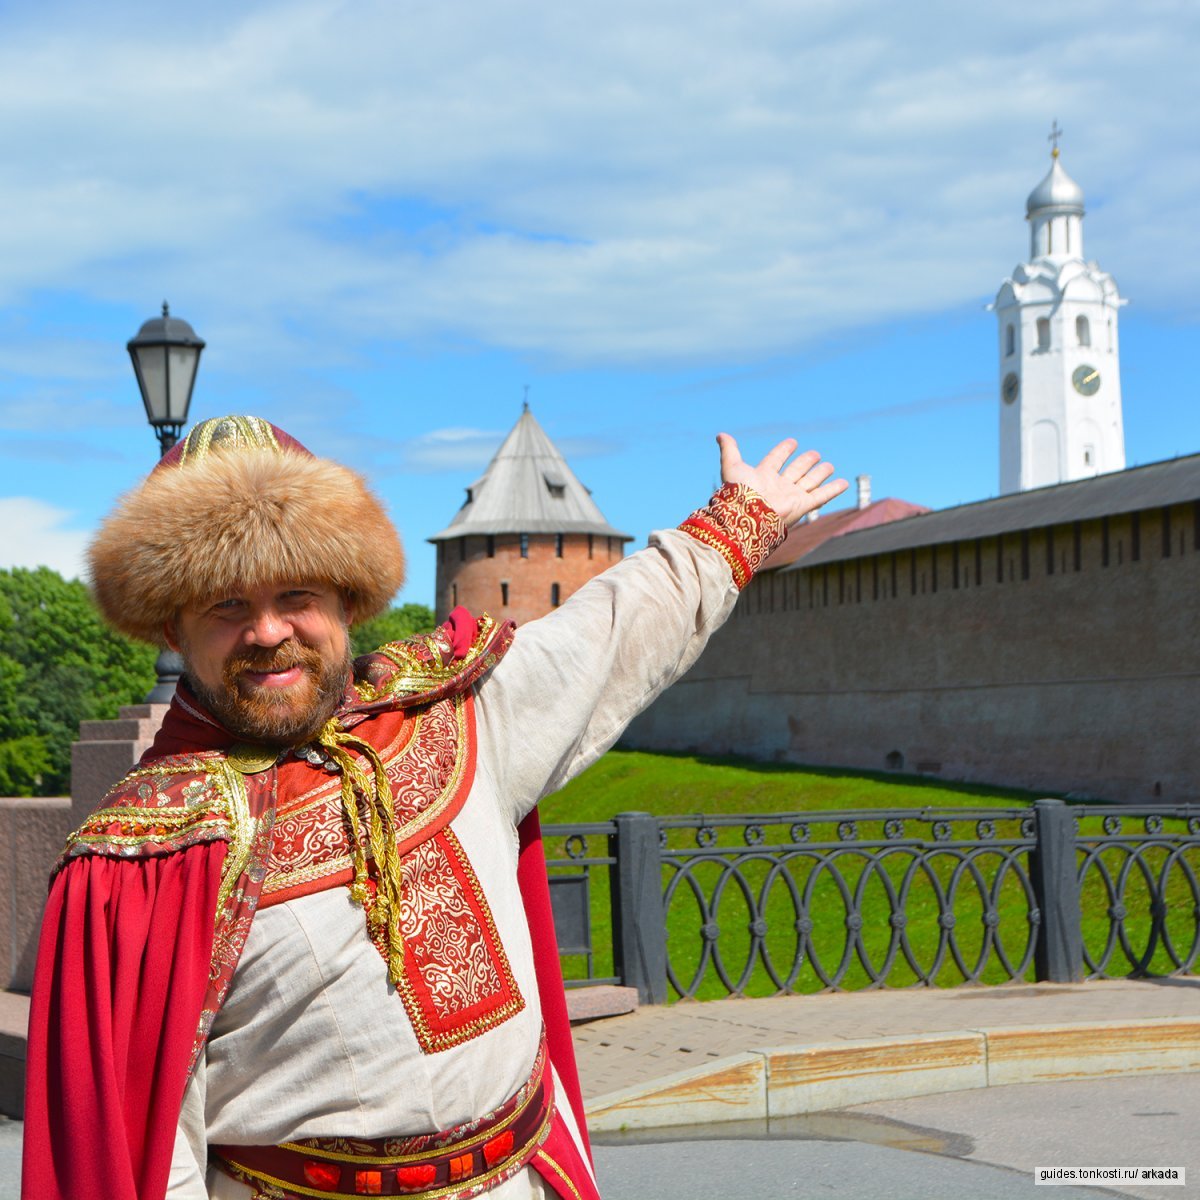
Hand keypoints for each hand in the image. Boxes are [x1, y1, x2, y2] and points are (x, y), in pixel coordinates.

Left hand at [717, 433, 848, 525]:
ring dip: (819, 474)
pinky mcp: (803, 505)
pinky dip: (833, 489)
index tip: (792, 442)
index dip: (783, 451)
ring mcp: (791, 496)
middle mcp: (778, 486)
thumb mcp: (732, 465)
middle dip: (805, 462)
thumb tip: (720, 435)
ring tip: (829, 465)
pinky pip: (821, 496)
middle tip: (814, 454)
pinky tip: (843, 482)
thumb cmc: (739, 491)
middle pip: (795, 471)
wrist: (748, 515)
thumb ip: (729, 449)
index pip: (775, 459)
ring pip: (809, 482)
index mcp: (762, 476)